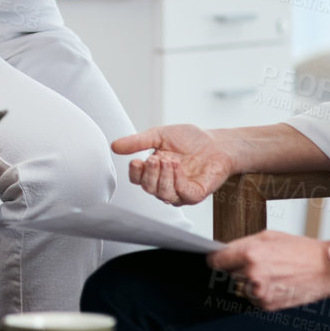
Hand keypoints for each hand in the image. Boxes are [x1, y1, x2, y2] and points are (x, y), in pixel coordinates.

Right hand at [112, 123, 235, 205]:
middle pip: (148, 189)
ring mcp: (181, 192)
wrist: (216, 141)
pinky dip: (177, 181)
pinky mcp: (196, 194)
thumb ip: (138, 142)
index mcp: (154, 172)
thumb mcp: (158, 136)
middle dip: (150, 174)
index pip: (137, 180)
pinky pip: (183, 195)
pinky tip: (178, 166)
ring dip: (163, 177)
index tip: (136, 161)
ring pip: (164, 195)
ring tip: (168, 159)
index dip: (135, 173)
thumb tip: (114, 146)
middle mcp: (165, 185)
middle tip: (155, 158)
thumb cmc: (189, 139)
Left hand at [208, 231, 329, 311]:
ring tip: (271, 273)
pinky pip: (253, 298)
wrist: (327, 268)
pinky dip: (260, 292)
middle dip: (238, 269)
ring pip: (240, 287)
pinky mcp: (268, 305)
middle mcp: (253, 274)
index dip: (217, 259)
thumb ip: (244, 244)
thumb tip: (225, 251)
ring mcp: (260, 292)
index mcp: (251, 253)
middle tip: (258, 263)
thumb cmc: (302, 250)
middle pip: (228, 274)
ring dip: (249, 282)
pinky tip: (276, 283)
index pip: (216, 261)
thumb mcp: (269, 236)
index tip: (218, 260)